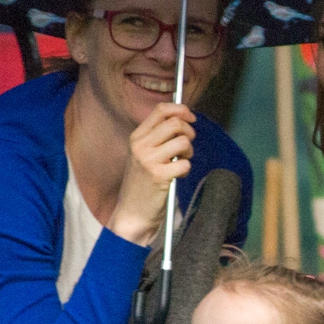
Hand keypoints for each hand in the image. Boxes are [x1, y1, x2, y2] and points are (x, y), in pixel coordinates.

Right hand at [108, 103, 195, 246]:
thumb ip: (158, 137)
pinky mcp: (159, 175)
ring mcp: (149, 160)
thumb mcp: (143, 155)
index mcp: (136, 137)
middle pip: (175, 123)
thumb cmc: (142, 183)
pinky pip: (185, 164)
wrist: (132, 213)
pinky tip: (176, 177)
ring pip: (183, 142)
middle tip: (188, 145)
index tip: (191, 118)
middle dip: (189, 132)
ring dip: (189, 152)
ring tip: (181, 162)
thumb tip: (183, 120)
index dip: (181, 110)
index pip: (161, 110)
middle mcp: (140, 145)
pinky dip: (186, 170)